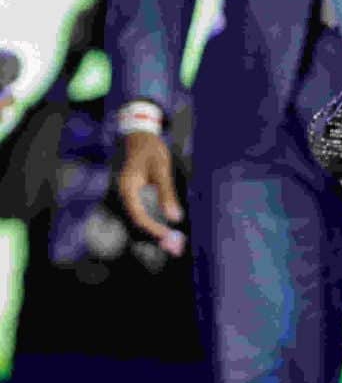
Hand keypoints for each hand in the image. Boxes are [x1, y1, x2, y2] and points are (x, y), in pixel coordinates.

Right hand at [118, 132, 185, 256]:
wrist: (141, 136)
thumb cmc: (151, 150)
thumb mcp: (161, 169)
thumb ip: (166, 193)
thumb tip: (175, 217)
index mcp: (127, 188)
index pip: (138, 215)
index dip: (153, 228)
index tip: (168, 235)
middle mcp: (126, 194)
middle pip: (139, 220)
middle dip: (155, 234)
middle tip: (175, 246)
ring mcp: (130, 195)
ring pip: (141, 218)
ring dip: (156, 230)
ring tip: (174, 242)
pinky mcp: (136, 194)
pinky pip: (144, 211)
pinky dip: (155, 221)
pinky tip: (167, 227)